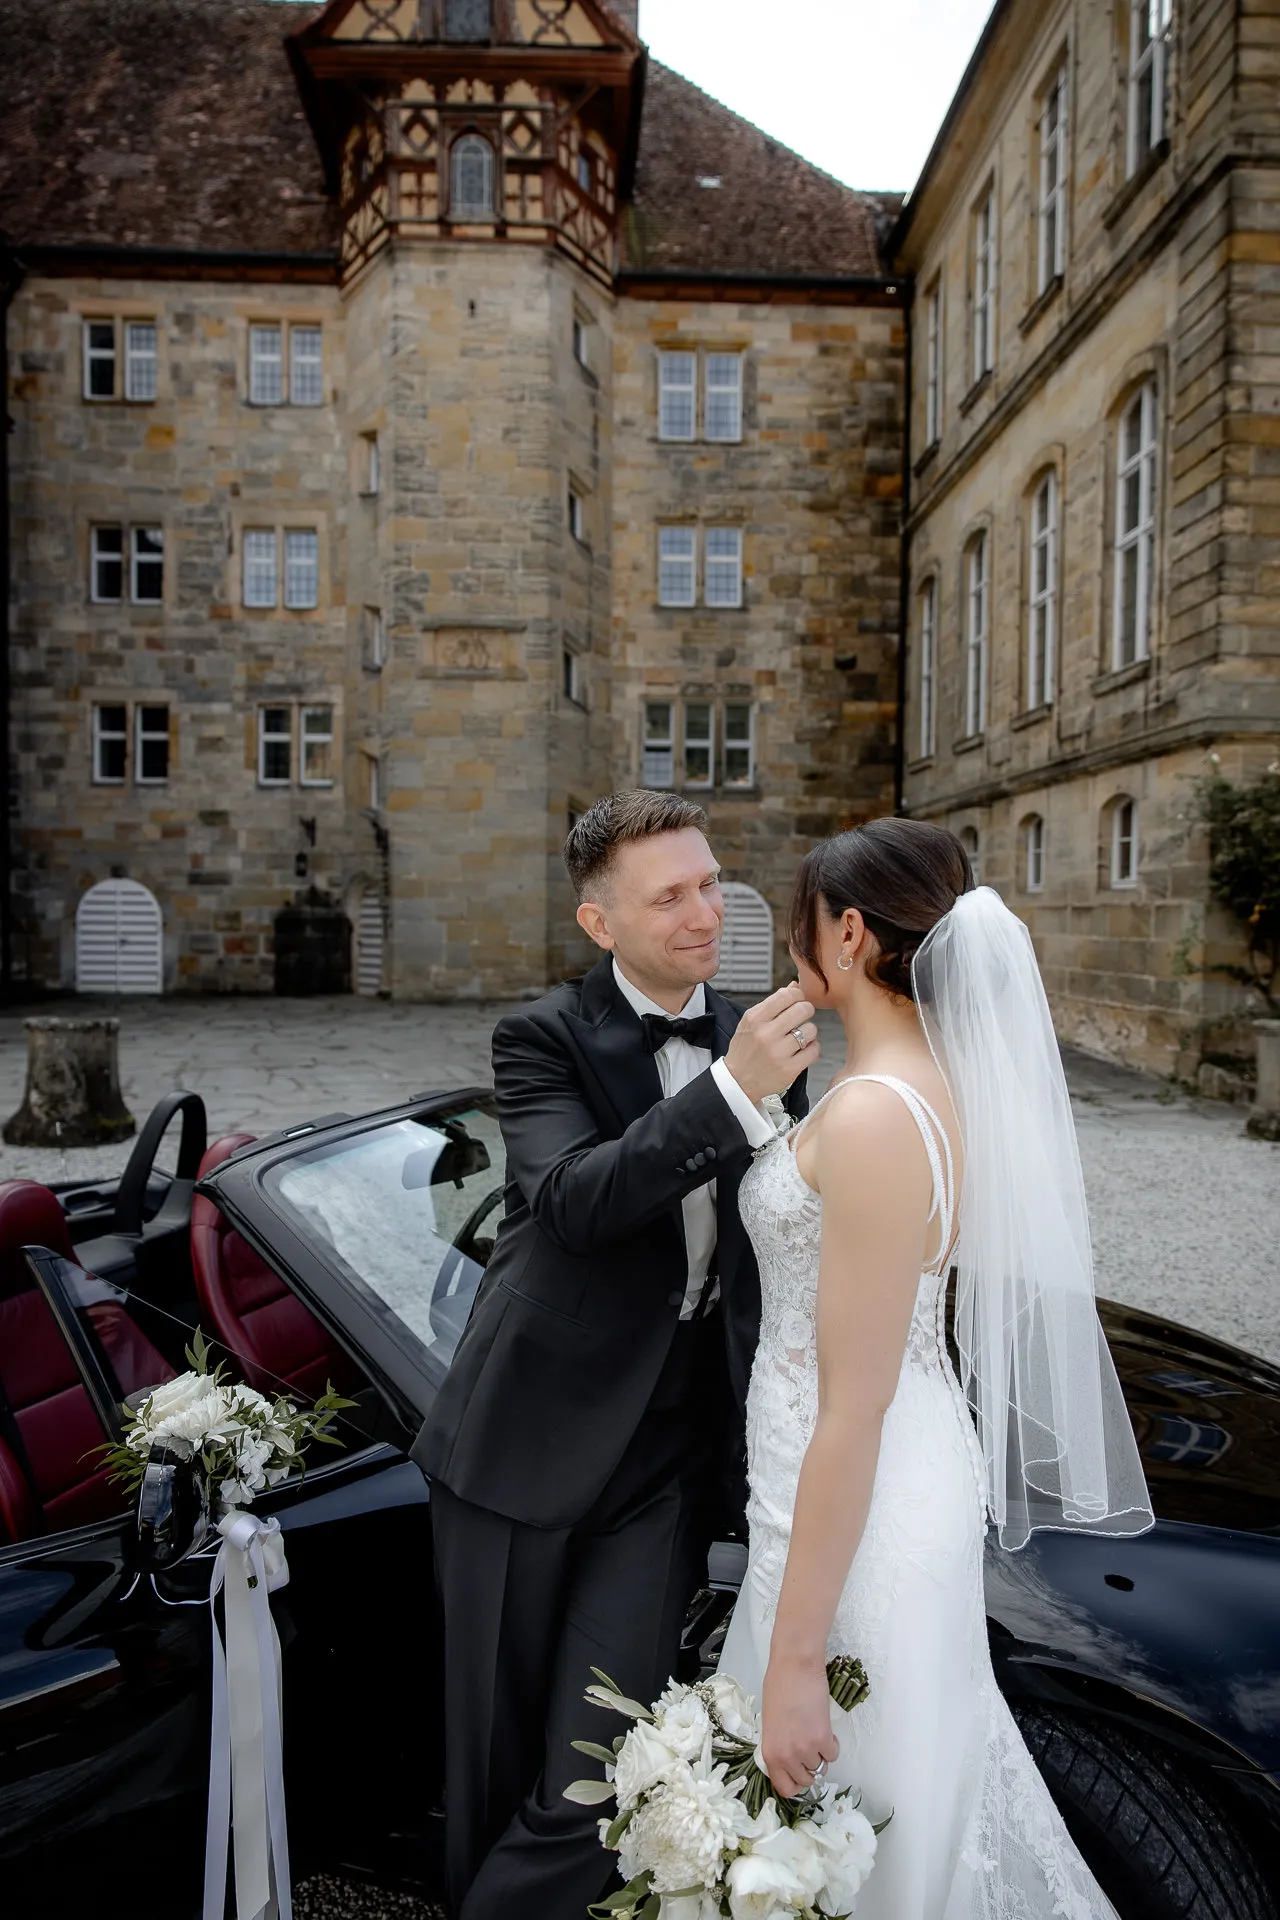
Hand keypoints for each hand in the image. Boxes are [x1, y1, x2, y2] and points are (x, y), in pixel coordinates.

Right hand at [724, 981, 819, 1104]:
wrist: (738, 1081)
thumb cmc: (745, 1049)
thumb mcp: (751, 1022)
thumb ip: (773, 1004)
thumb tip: (795, 986)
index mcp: (755, 1018)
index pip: (787, 995)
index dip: (797, 996)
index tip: (797, 1001)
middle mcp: (766, 1034)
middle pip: (803, 1009)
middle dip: (806, 1011)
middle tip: (800, 1019)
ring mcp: (778, 1052)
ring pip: (811, 1030)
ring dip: (809, 1032)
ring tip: (798, 1038)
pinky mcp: (789, 1069)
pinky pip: (814, 1050)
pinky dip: (811, 1049)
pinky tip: (801, 1051)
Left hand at [760, 1654, 839, 1799]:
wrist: (795, 1668)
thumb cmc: (779, 1688)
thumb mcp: (770, 1724)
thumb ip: (779, 1747)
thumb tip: (791, 1761)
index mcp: (770, 1754)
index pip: (785, 1788)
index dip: (795, 1783)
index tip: (800, 1773)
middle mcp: (786, 1756)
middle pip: (806, 1780)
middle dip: (810, 1766)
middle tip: (808, 1747)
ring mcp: (805, 1749)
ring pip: (821, 1767)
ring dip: (821, 1753)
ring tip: (814, 1730)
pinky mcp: (823, 1738)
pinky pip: (833, 1754)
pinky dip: (832, 1744)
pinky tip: (824, 1727)